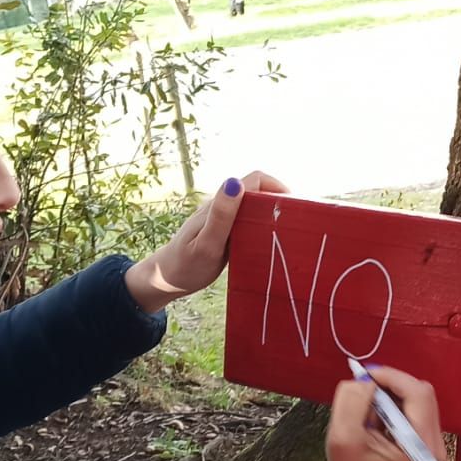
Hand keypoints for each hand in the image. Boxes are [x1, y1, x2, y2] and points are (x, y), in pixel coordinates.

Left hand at [125, 171, 288, 312]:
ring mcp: (223, 219)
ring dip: (272, 213)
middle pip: (257, 191)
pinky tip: (269, 243)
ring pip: (253, 206)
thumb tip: (235, 182)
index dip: (277, 186)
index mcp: (219, 204)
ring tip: (287, 233)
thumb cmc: (186, 265)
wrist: (165, 281)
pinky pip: (248, 221)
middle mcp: (222, 206)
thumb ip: (221, 215)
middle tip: (295, 223)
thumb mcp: (207, 244)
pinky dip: (262, 226)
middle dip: (278, 200)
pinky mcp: (225, 232)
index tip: (294, 206)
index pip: (254, 179)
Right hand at [308, 365, 444, 460]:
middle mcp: (435, 445)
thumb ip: (353, 402)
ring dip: (388, 398)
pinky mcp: (424, 439)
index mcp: (422, 447)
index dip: (391, 377)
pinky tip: (375, 424)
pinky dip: (391, 407)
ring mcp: (432, 443)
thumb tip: (366, 379)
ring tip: (367, 418)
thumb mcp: (342, 436)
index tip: (365, 374)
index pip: (418, 394)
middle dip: (389, 387)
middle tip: (363, 392)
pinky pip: (412, 408)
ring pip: (415, 398)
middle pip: (420, 393)